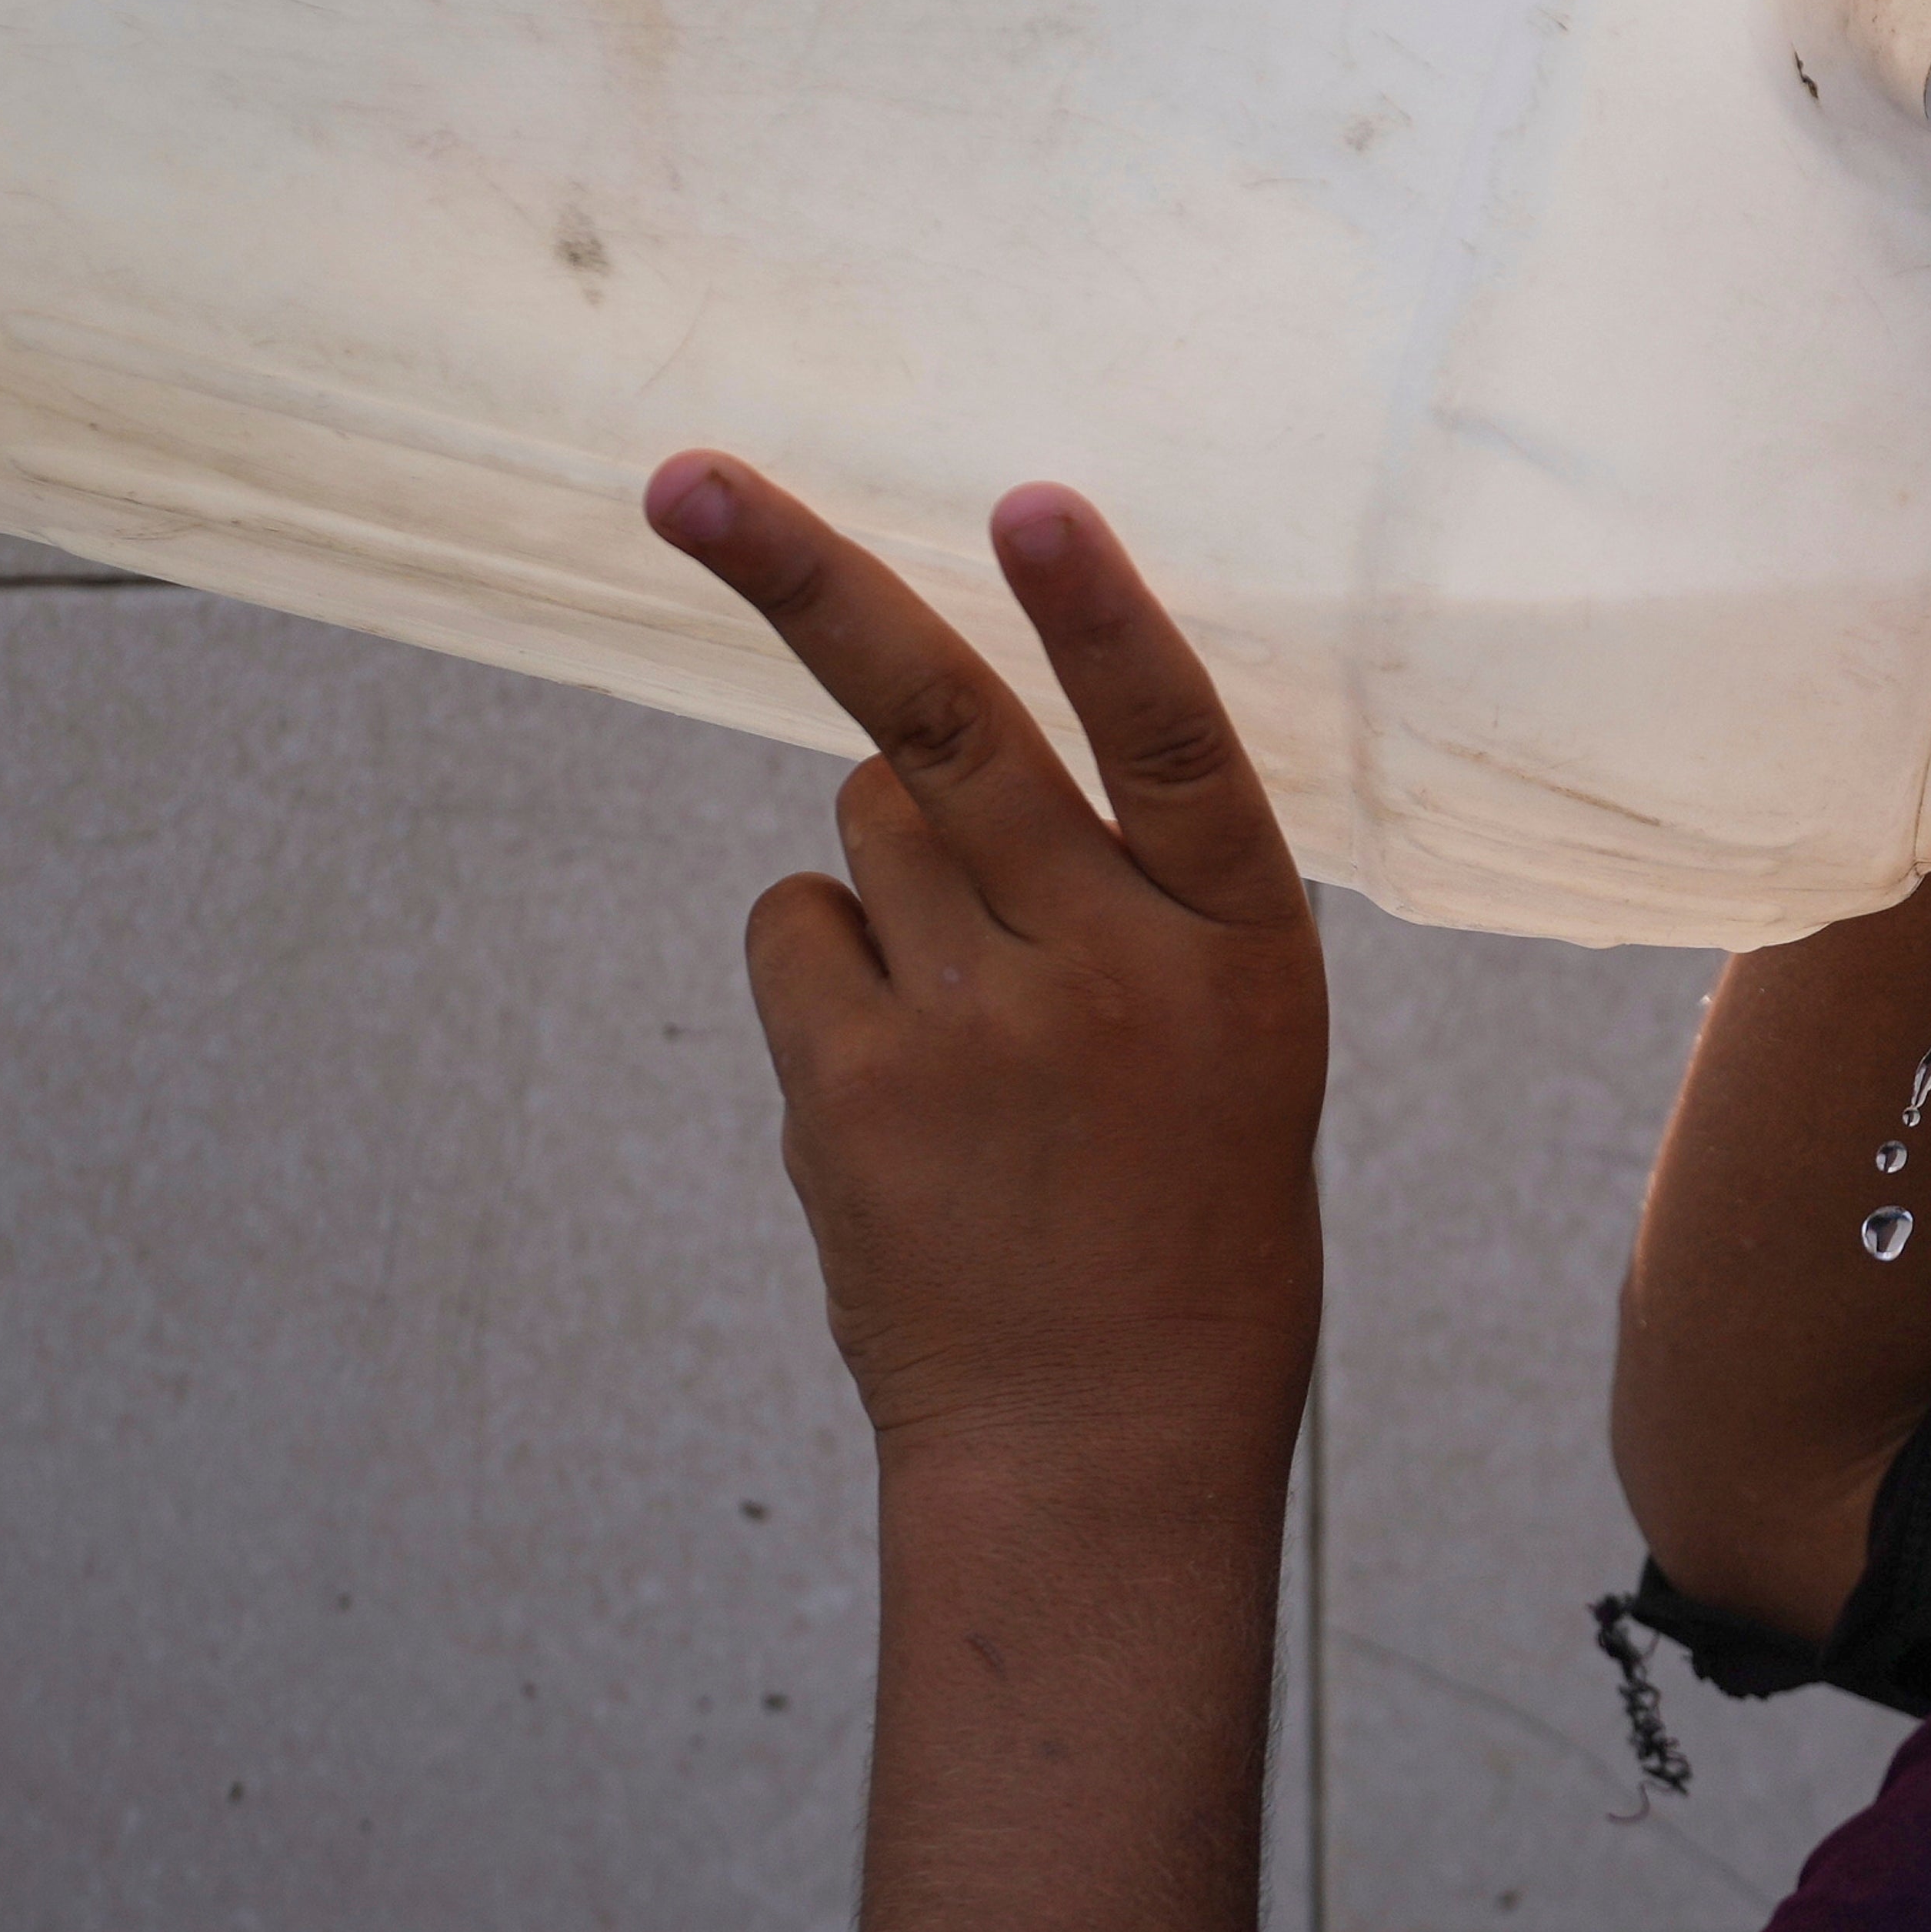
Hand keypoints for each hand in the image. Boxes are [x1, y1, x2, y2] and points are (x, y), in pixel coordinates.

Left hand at [644, 452, 1324, 1472]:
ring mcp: (973, 1029)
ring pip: (866, 821)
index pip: (1177, 741)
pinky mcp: (853, 1089)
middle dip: (799, 581)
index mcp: (1245, 948)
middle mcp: (1112, 968)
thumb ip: (1130, 893)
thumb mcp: (1231, 1039)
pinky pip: (799, 929)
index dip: (1101, 613)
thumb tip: (923, 762)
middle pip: (940, 726)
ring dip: (894, 858)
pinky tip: (903, 1071)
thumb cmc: (1186, 1220)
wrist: (1102, 1449)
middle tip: (685, 482)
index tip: (1029, 502)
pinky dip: (831, 963)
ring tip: (972, 1002)